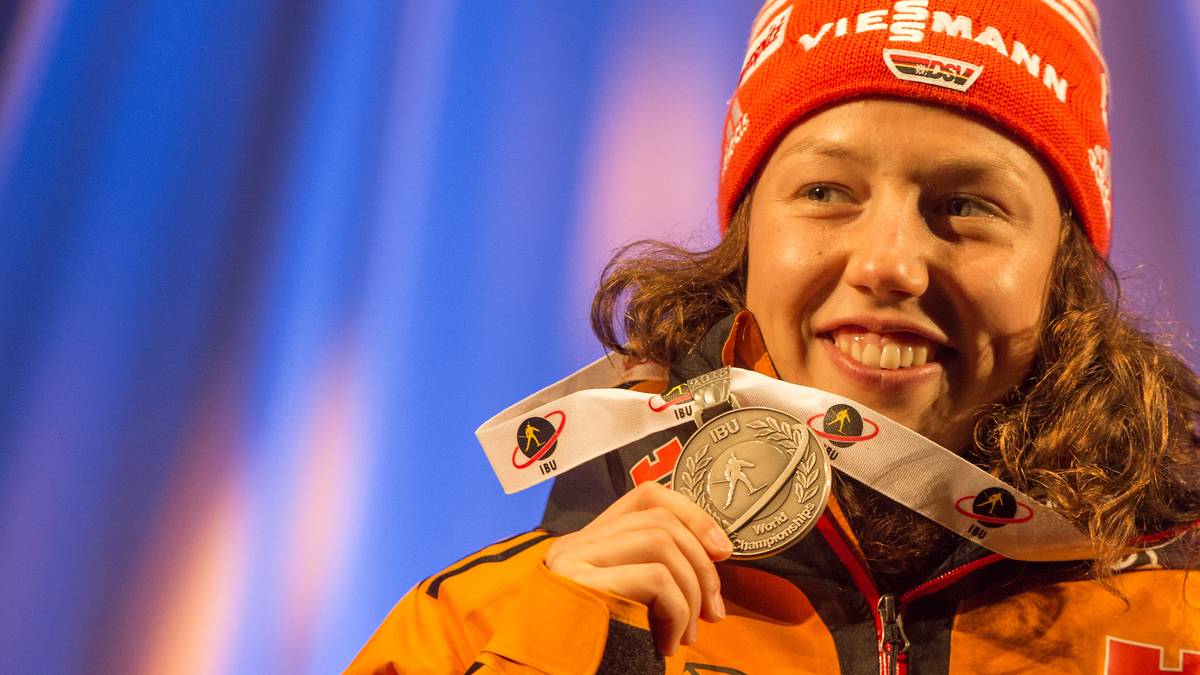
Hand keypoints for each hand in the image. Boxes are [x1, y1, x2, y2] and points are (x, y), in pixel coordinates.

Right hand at [544, 481, 732, 655]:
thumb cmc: (597, 652)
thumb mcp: (631, 603)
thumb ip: (655, 571)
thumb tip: (715, 552)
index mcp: (587, 544)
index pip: (647, 497)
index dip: (693, 515)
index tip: (722, 550)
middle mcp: (575, 545)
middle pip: (661, 521)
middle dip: (702, 566)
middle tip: (713, 612)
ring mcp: (575, 560)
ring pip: (661, 543)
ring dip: (690, 592)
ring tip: (686, 635)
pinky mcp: (582, 583)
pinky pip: (655, 578)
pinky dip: (676, 612)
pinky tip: (667, 643)